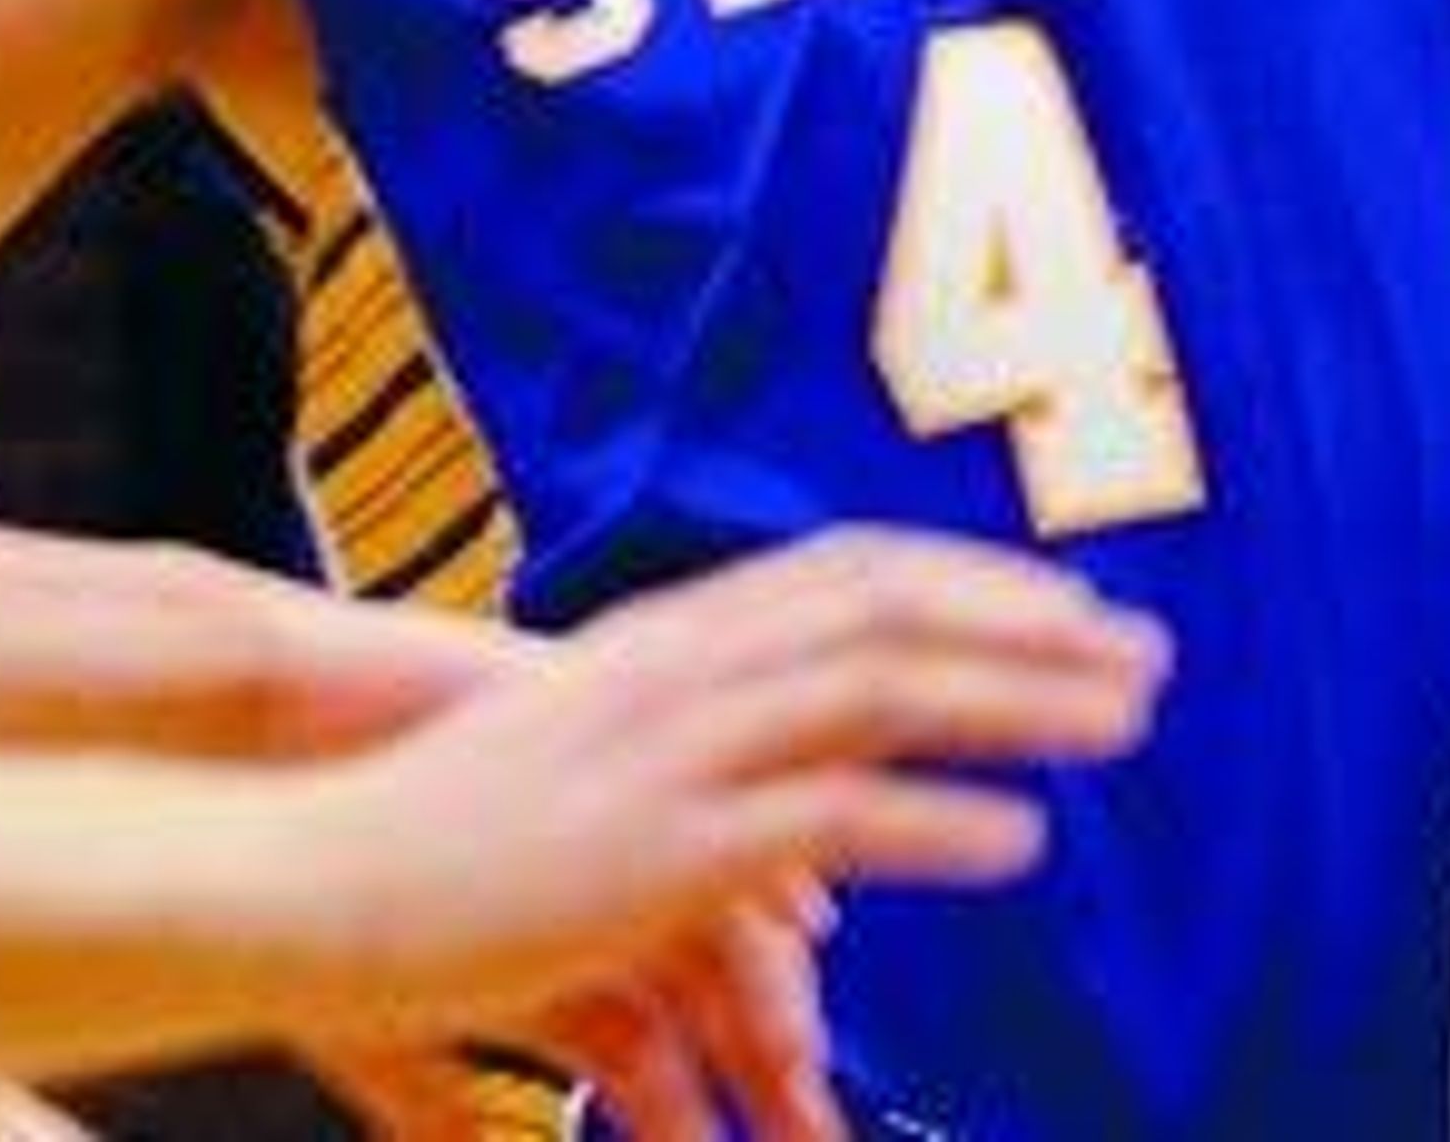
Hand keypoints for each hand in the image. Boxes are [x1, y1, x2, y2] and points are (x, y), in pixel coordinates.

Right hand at [293, 527, 1164, 1141]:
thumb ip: (667, 751)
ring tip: (1123, 724)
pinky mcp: (658, 852)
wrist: (304, 876)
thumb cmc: (427, 836)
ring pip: (883, 692)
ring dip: (1019, 700)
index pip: (848, 574)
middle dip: (1029, 626)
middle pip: (891, 612)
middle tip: (1145, 657)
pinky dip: (934, 820)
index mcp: (663, 640)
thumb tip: (765, 815)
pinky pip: (827, 819)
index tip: (1066, 602)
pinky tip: (1019, 841)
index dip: (967, 582)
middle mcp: (682, 671)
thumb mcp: (565, 759)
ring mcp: (672, 754)